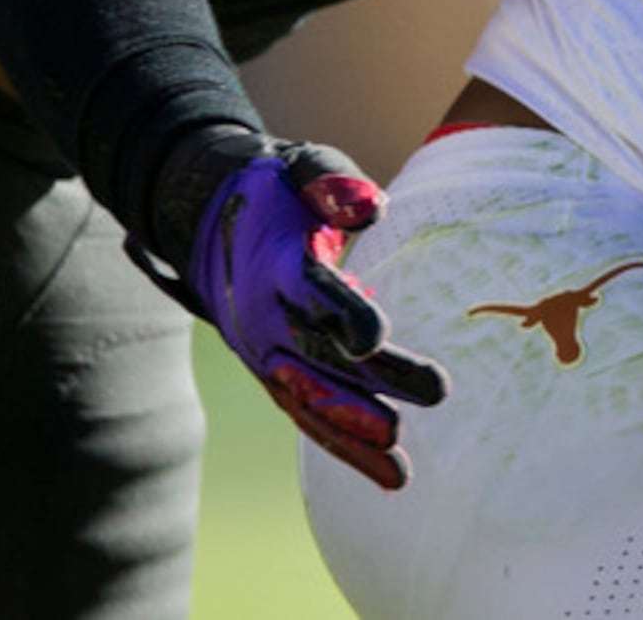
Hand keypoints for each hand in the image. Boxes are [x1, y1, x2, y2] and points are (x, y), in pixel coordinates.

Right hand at [157, 127, 449, 488]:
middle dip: (372, 382)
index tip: (375, 335)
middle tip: (433, 391)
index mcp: (273, 265)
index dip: (341, 312)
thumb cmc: (275, 190)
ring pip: (308, 403)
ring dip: (354, 436)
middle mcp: (263, 319)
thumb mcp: (301, 167)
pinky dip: (344, 449)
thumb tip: (372, 207)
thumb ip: (333, 183)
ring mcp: (263, 354)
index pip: (309, 293)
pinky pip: (307, 417)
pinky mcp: (273, 376)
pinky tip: (388, 474)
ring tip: (401, 469)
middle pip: (318, 357)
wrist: (208, 221)